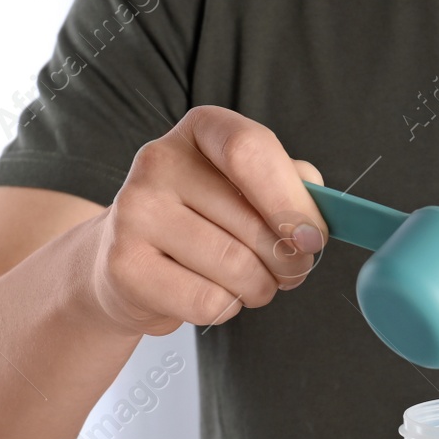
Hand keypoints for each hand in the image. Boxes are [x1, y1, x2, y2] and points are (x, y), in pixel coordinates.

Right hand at [88, 106, 327, 335]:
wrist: (128, 263)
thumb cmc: (204, 222)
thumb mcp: (247, 188)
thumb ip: (290, 186)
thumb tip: (314, 214)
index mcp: (200, 130)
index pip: (250, 150)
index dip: (292, 200)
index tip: (313, 238)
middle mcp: (159, 161)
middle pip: (251, 222)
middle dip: (289, 262)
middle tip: (289, 271)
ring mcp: (133, 211)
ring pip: (235, 267)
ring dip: (260, 288)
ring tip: (251, 283)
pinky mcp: (124, 264)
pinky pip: (208, 302)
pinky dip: (227, 309)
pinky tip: (214, 294)